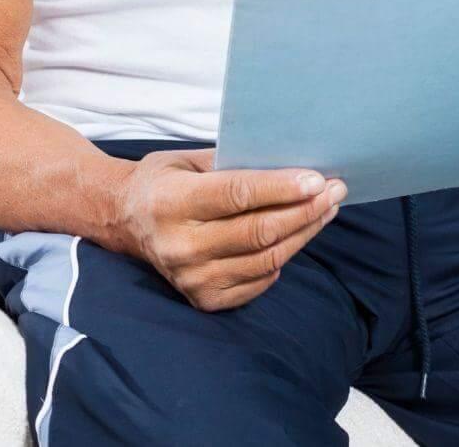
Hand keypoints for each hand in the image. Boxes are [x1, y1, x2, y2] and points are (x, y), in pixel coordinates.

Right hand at [112, 148, 344, 311]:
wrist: (124, 221)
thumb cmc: (163, 182)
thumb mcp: (189, 160)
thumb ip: (233, 164)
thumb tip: (291, 166)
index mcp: (172, 202)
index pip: (237, 195)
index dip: (281, 188)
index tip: (317, 179)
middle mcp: (180, 244)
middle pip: (258, 230)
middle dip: (305, 209)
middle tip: (335, 190)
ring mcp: (192, 277)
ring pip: (266, 258)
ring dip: (303, 232)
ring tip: (326, 210)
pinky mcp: (204, 299)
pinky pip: (259, 280)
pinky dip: (283, 258)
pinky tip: (295, 236)